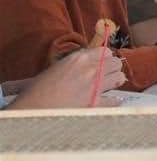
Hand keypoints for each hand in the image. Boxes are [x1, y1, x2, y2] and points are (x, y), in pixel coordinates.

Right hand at [6, 49, 125, 109]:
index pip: (104, 51)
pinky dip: (114, 101)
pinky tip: (113, 101)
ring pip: (119, 77)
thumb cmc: (37, 91)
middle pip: (115, 62)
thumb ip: (73, 65)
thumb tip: (86, 64)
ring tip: (112, 84)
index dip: (104, 57)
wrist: (32, 109)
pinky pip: (114, 100)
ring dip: (116, 81)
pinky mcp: (96, 103)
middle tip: (109, 73)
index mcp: (78, 59)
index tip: (103, 62)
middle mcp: (89, 69)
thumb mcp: (55, 70)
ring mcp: (94, 86)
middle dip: (113, 68)